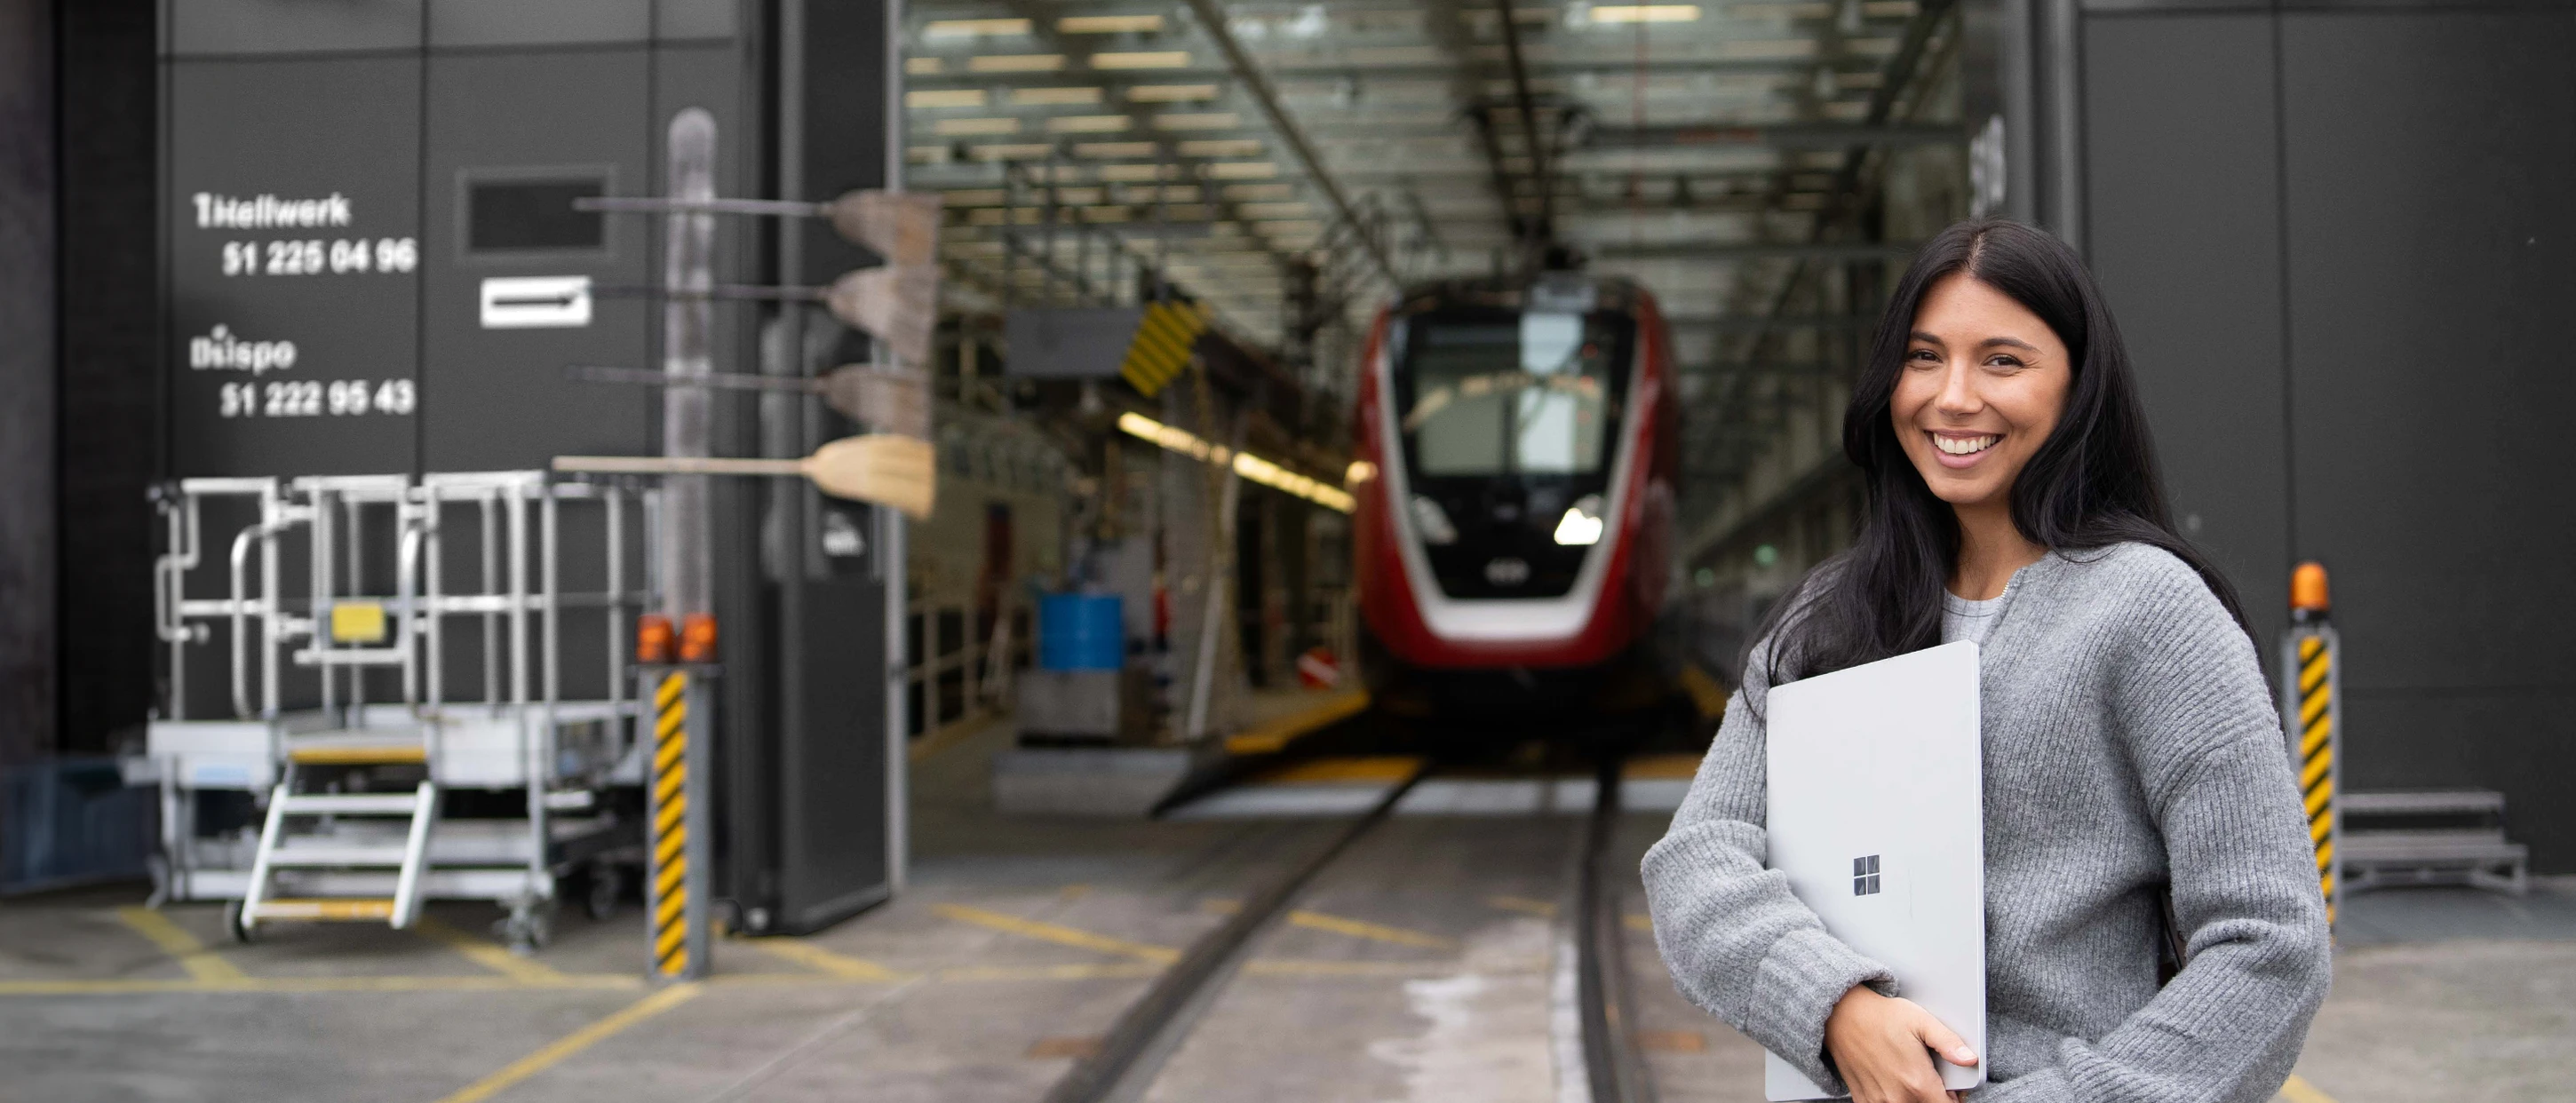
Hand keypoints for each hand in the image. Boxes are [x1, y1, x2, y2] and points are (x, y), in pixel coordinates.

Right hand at [1822, 984, 1978, 1102]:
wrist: (1841, 1016)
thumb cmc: (1880, 1017)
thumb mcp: (1921, 1021)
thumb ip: (1948, 1043)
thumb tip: (1970, 1058)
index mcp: (1917, 1083)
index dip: (1954, 1099)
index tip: (1951, 1088)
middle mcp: (1898, 1098)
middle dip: (1935, 1099)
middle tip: (1931, 1081)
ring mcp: (1879, 1102)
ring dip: (1914, 1099)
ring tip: (1911, 1080)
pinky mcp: (1864, 1101)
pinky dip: (1895, 1100)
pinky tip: (1893, 1083)